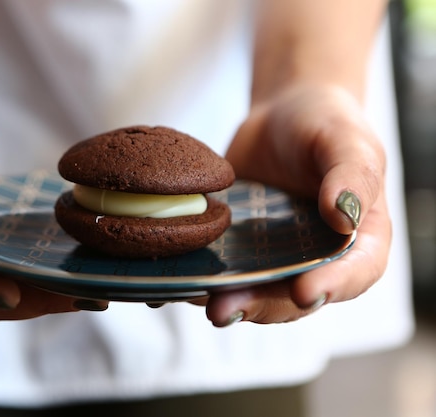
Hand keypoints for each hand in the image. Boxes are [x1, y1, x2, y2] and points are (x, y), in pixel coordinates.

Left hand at [204, 83, 389, 324]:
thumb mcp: (347, 139)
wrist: (281, 116)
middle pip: (294, 297)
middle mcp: (317, 259)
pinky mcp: (239, 249)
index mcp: (359, 240)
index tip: (304, 291)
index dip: (333, 287)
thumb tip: (344, 216)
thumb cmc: (326, 123)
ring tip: (199, 300)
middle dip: (261, 306)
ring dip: (227, 300)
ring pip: (254, 291)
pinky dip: (199, 278)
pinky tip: (174, 279)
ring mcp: (274, 258)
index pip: (356, 273)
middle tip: (226, 310)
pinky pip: (221, 270)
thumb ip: (352, 174)